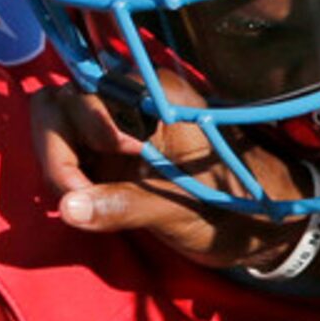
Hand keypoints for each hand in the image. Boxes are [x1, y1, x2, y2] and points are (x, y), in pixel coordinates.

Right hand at [32, 78, 309, 271]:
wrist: (261, 225)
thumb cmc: (233, 209)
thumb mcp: (179, 211)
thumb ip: (123, 205)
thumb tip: (67, 208)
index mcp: (154, 97)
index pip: (81, 95)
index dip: (74, 139)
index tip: (88, 183)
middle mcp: (132, 101)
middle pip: (60, 105)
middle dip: (58, 153)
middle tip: (78, 197)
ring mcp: (120, 126)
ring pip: (59, 124)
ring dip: (60, 163)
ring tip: (85, 201)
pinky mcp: (114, 152)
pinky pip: (71, 148)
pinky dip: (68, 173)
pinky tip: (89, 201)